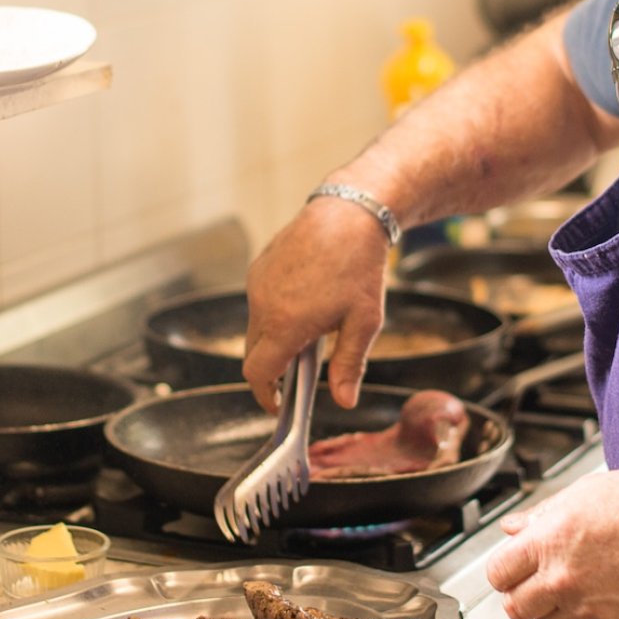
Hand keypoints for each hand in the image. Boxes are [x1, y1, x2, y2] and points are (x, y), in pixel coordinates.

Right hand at [243, 197, 390, 410]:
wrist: (348, 213)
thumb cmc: (359, 266)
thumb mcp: (364, 322)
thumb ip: (349, 364)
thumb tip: (344, 400)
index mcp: (284, 324)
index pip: (258, 374)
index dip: (265, 396)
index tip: (277, 405)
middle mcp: (262, 305)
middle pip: (254, 353)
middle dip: (271, 369)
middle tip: (297, 375)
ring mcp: (257, 284)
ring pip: (256, 326)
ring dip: (274, 338)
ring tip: (308, 332)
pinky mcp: (259, 267)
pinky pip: (258, 301)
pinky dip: (273, 312)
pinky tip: (304, 303)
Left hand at [486, 470, 618, 618]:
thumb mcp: (585, 493)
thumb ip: (542, 515)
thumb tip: (513, 528)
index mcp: (548, 541)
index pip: (498, 573)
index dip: (506, 571)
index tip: (516, 570)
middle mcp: (561, 578)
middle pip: (515, 608)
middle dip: (524, 596)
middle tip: (541, 585)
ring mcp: (586, 608)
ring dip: (554, 617)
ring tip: (574, 597)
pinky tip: (594, 616)